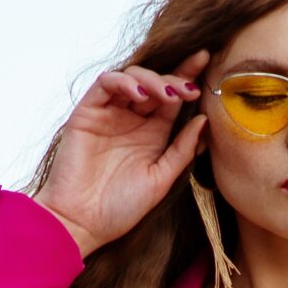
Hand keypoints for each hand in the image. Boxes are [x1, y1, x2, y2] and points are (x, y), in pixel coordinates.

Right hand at [34, 52, 209, 257]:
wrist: (81, 224)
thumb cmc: (120, 209)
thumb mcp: (160, 180)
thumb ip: (182, 150)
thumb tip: (203, 120)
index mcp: (152, 133)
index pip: (172, 98)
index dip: (187, 77)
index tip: (206, 64)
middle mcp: (131, 119)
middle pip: (155, 82)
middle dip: (175, 78)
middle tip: (190, 88)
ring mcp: (109, 113)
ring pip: (132, 77)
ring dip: (152, 80)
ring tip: (167, 95)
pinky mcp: (88, 112)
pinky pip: (106, 83)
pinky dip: (124, 82)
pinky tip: (140, 94)